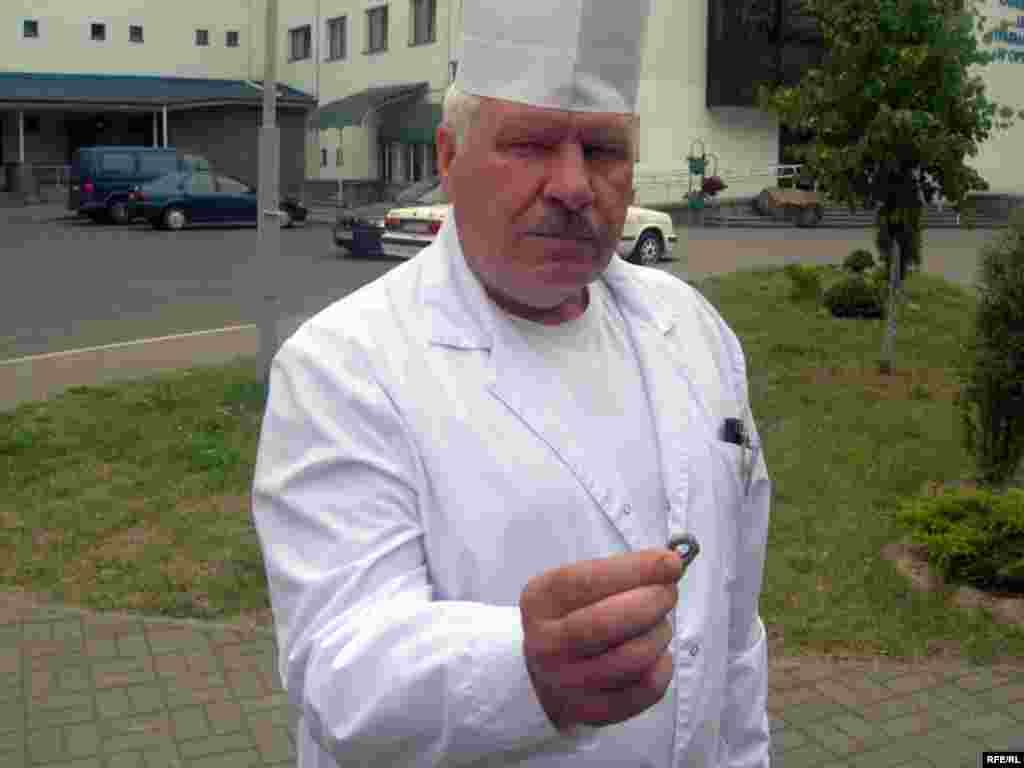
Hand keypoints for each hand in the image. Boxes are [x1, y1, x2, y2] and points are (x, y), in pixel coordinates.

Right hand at [519, 549, 682, 732]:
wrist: (544, 672)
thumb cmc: (572, 616)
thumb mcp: (577, 585)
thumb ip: (618, 573)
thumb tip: (669, 564)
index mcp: (540, 602)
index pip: (587, 581)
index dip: (634, 570)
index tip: (670, 562)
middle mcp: (547, 644)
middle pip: (610, 622)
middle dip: (653, 601)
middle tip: (668, 592)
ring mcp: (567, 682)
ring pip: (633, 657)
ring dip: (660, 634)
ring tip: (659, 624)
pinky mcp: (592, 711)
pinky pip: (644, 689)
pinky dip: (663, 666)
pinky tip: (658, 654)